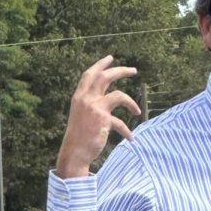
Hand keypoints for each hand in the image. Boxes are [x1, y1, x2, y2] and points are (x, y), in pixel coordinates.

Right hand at [55, 56, 141, 177]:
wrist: (74, 153)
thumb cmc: (78, 136)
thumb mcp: (80, 114)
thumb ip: (90, 103)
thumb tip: (106, 96)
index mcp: (79, 97)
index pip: (89, 74)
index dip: (100, 65)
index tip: (111, 58)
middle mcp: (86, 99)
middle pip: (105, 77)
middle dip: (121, 71)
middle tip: (134, 70)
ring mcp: (94, 108)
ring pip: (119, 95)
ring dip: (131, 102)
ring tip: (137, 111)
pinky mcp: (103, 120)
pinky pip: (121, 123)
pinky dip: (126, 132)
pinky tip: (131, 139)